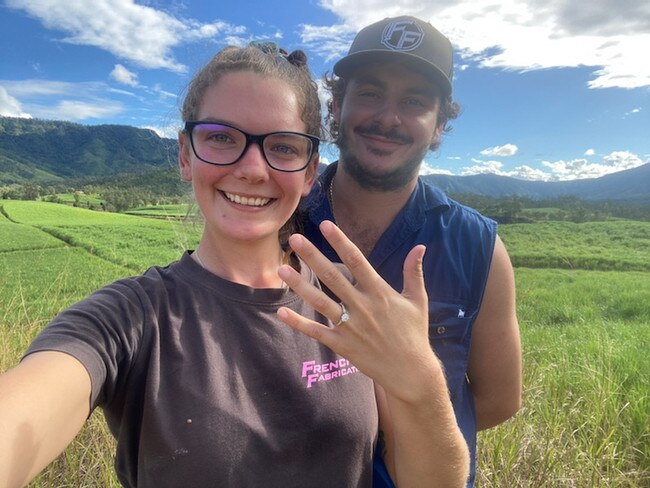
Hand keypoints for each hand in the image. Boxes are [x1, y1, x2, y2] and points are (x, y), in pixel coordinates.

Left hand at [277, 220, 436, 401]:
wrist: (411, 372)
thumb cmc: (414, 333)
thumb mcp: (418, 300)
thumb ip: (414, 272)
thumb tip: (420, 246)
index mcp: (380, 292)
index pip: (357, 261)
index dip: (341, 242)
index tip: (325, 225)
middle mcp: (363, 306)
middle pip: (333, 277)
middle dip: (313, 257)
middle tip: (295, 239)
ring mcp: (351, 326)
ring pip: (320, 302)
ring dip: (301, 286)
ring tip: (283, 269)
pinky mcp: (343, 345)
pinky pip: (317, 332)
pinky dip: (299, 323)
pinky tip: (282, 312)